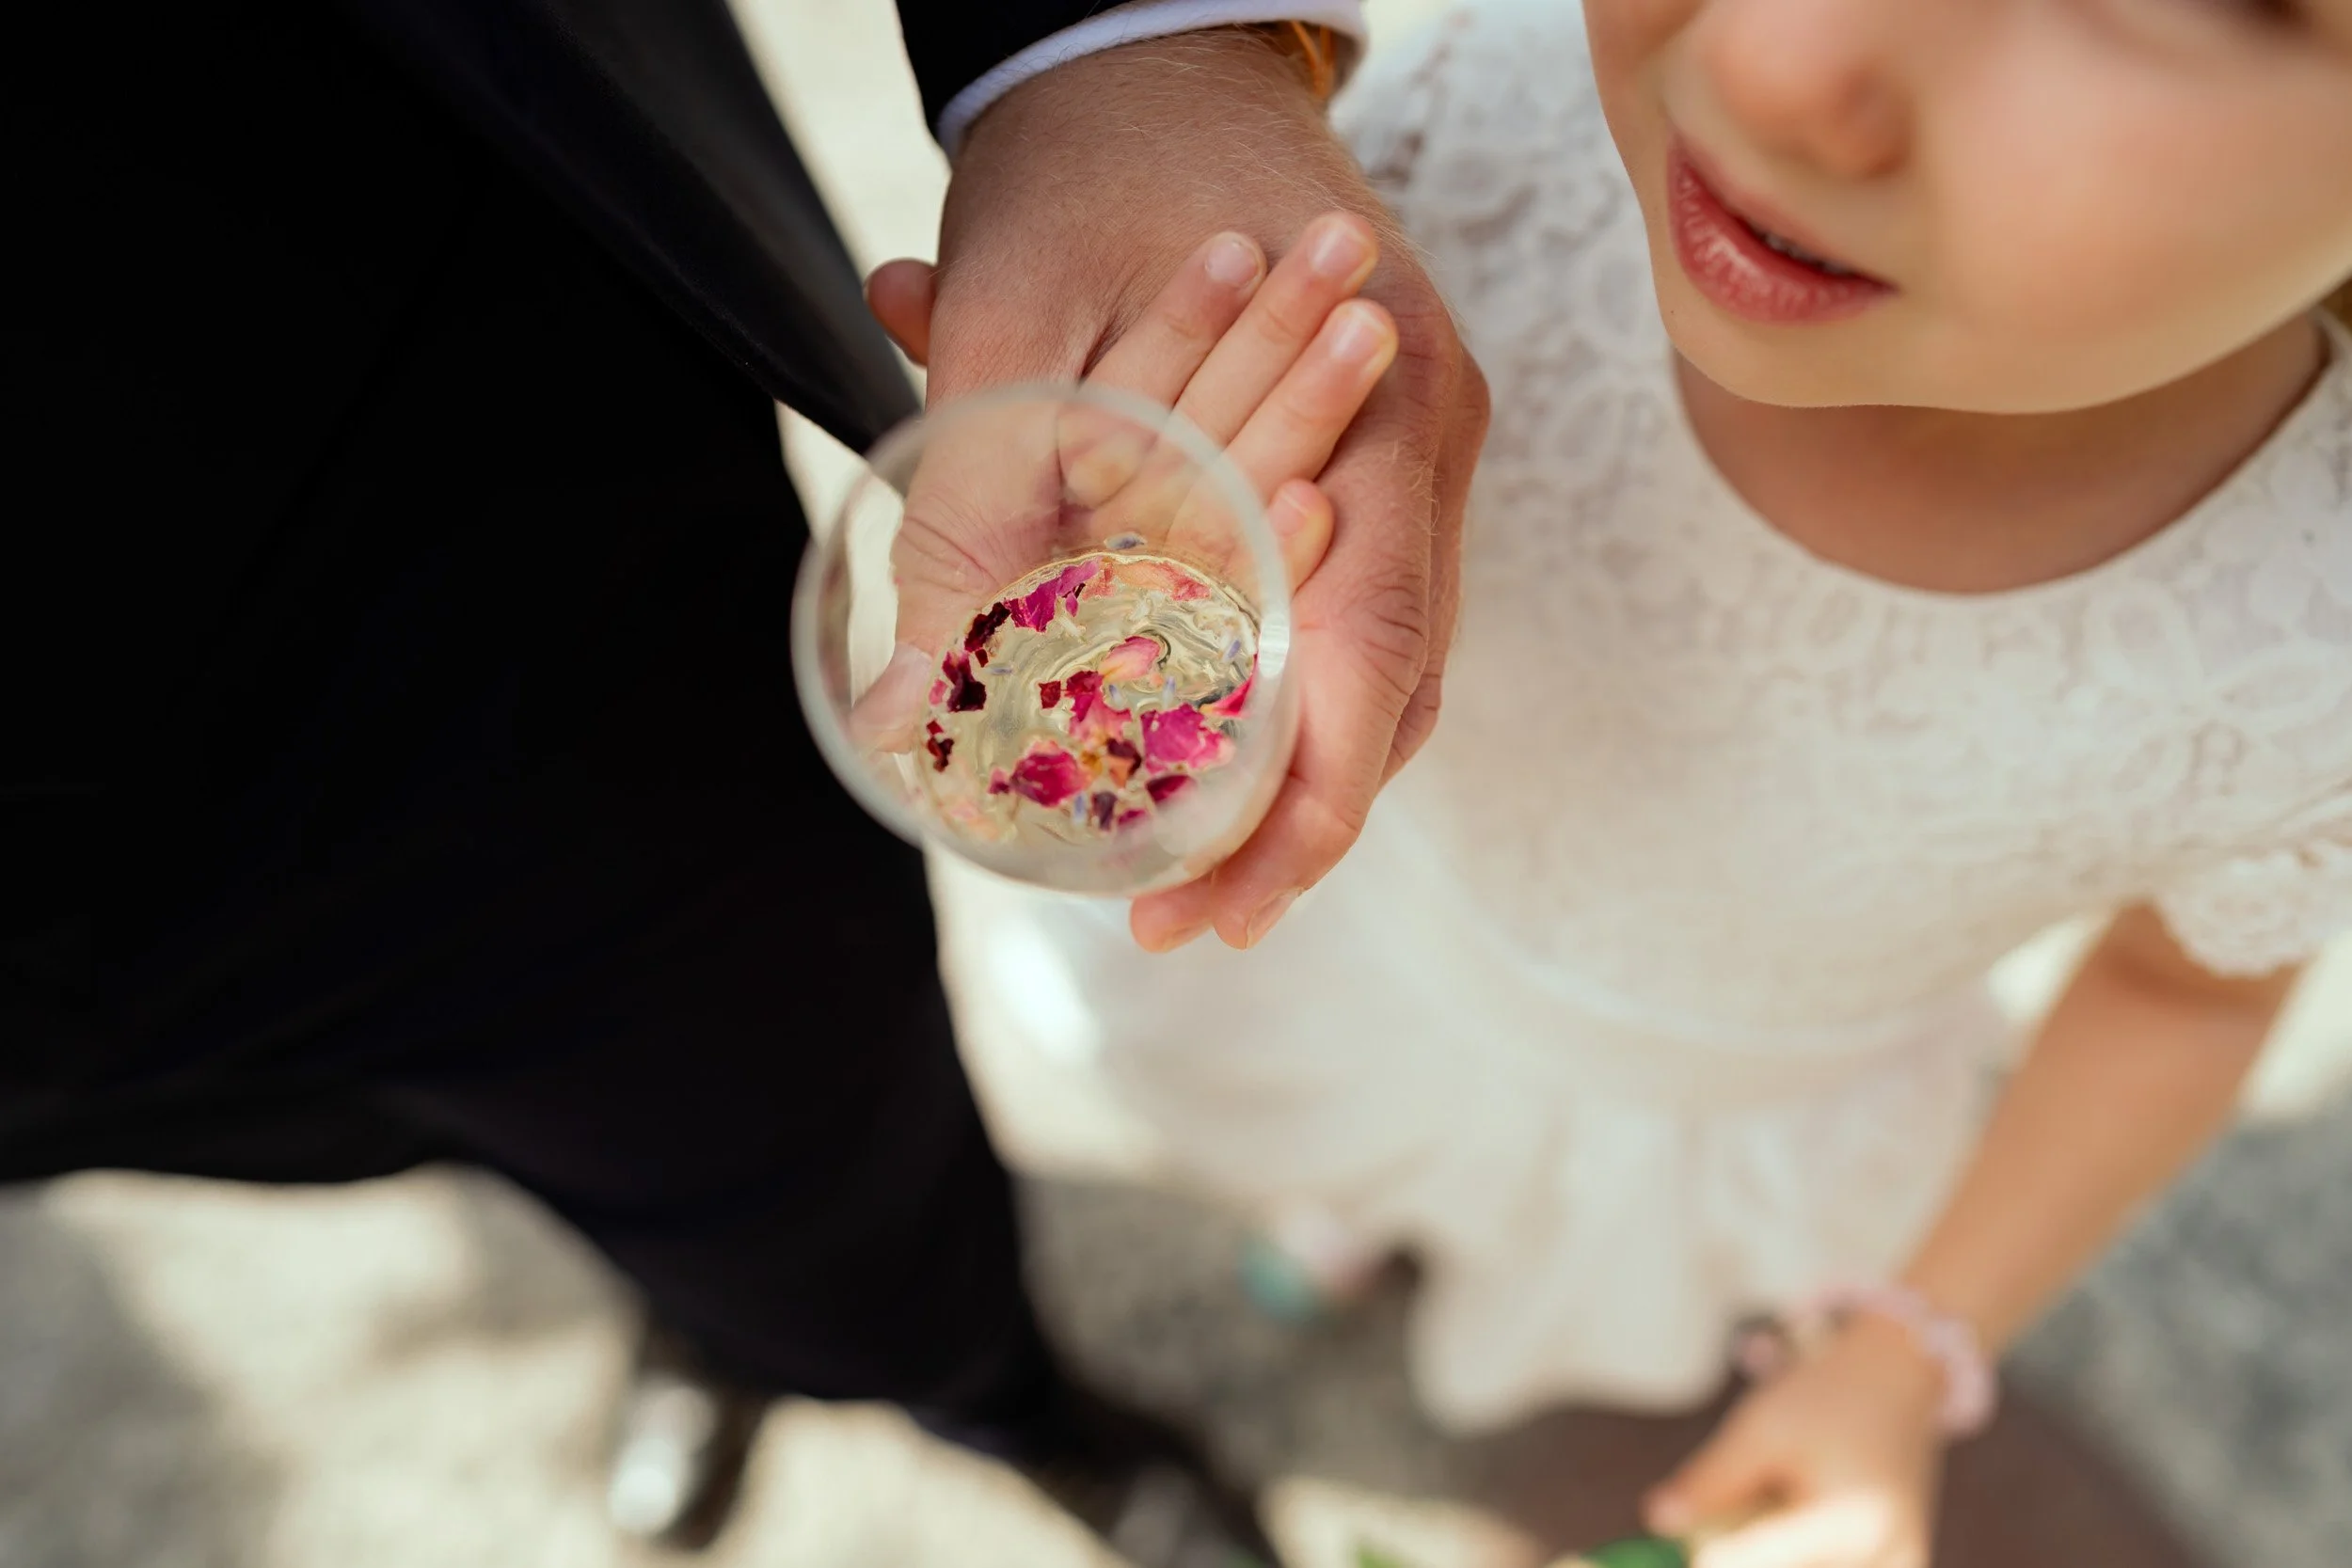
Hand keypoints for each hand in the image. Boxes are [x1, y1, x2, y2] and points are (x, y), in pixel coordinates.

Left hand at [917, 29, 1488, 951]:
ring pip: (1386, 663)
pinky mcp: (1380, 459)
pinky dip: (1293, 692)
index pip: (1374, 654)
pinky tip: (1216, 752)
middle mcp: (1428, 447)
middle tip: (1194, 921)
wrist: (1159, 51)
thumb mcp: (1012, 339)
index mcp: (1380, 411)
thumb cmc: (1093, 171)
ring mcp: (1419, 454)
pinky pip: (1362, 608)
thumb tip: (899, 725)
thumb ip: (967, 525)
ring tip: (1193, 872)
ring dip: (1294, 772)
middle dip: (1297, 821)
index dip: (1306, 803)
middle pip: (1395, 686)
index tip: (1220, 905)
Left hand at [1646, 1319, 1947, 1567]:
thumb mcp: (1762, 1427)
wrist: (1899, 1379)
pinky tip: (1795, 1513)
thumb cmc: (1829, 1395)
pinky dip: (1797, 1548)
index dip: (1704, 1556)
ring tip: (1775, 1496)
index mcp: (1849, 1530)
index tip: (1677, 1547)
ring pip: (1798, 1565)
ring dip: (1767, 1547)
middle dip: (1735, 1549)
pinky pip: (1825, 1564)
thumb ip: (1710, 1482)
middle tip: (1708, 1525)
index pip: (1749, 1565)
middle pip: (1776, 1567)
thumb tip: (1657, 1520)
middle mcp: (1885, 1564)